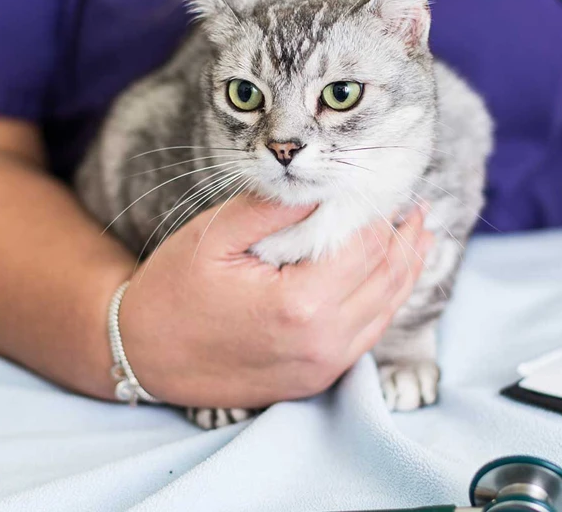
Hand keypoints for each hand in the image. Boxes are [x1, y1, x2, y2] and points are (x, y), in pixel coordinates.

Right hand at [117, 195, 433, 407]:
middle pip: (389, 278)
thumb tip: (323, 183)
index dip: (380, 211)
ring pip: (387, 309)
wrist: (144, 354)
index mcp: (300, 304)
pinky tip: (388, 275)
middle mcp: (322, 342)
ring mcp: (323, 366)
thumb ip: (273, 207)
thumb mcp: (215, 235)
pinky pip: (368, 334)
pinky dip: (385, 299)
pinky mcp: (318, 378)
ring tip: (416, 233)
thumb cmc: (173, 290)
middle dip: (405, 237)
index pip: (369, 246)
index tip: (383, 184)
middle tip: (415, 204)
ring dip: (405, 268)